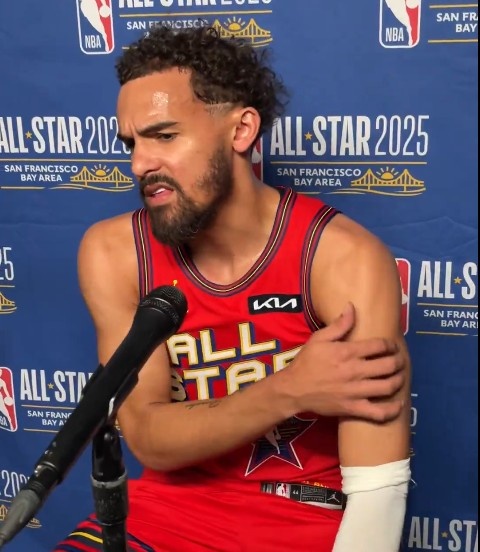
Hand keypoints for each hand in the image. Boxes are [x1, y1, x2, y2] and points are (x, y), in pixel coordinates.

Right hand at [277, 303, 405, 421]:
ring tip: (400, 377)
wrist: (294, 389)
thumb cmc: (306, 362)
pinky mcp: (353, 408)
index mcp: (347, 352)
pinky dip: (392, 410)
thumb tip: (352, 307)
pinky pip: (378, 413)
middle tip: (400, 360)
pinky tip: (398, 405)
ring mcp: (355, 391)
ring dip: (399, 381)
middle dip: (399, 361)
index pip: (379, 346)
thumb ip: (338, 324)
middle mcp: (354, 371)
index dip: (390, 345)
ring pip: (388, 387)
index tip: (392, 346)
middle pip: (388, 366)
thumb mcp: (318, 338)